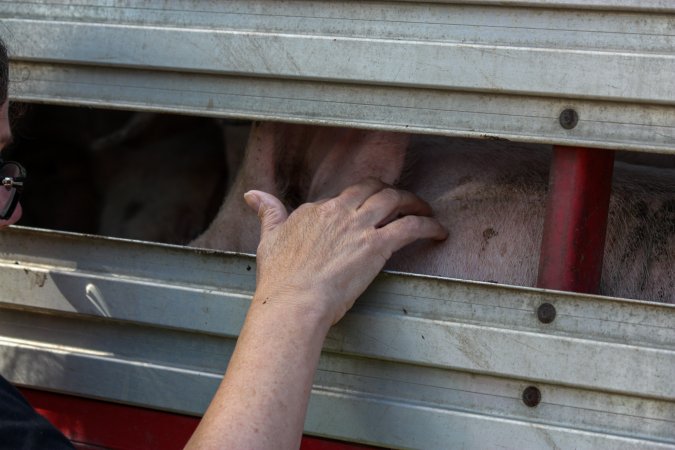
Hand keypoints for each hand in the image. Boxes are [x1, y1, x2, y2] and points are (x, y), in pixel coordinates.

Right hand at [244, 178, 446, 325]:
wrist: (293, 302)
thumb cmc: (280, 279)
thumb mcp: (269, 239)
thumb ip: (268, 214)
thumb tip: (252, 195)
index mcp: (316, 210)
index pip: (343, 198)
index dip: (357, 204)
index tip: (365, 214)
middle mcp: (339, 211)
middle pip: (372, 188)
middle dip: (390, 191)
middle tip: (402, 199)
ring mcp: (359, 226)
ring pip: (394, 200)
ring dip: (414, 202)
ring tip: (425, 210)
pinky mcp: (377, 245)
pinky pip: (410, 226)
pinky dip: (428, 225)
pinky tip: (439, 231)